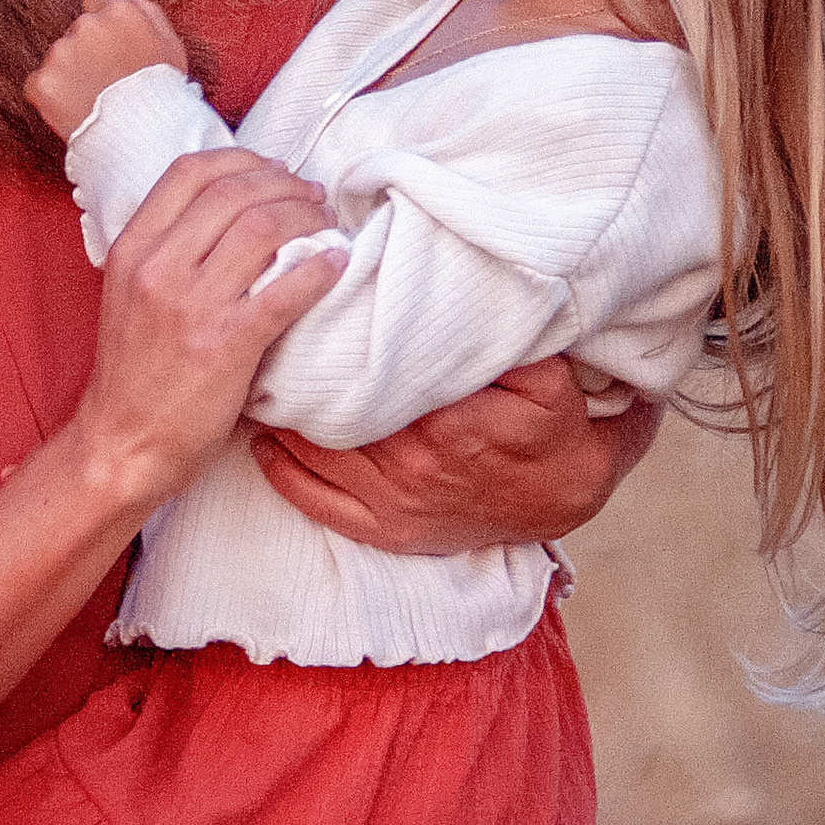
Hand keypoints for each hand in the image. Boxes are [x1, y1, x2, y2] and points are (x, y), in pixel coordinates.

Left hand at [27, 0, 194, 141]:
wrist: (144, 140)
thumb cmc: (163, 94)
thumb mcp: (171, 45)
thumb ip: (147, 11)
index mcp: (120, 11)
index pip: (97, 2)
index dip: (107, 28)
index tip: (113, 49)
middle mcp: (87, 26)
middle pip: (78, 31)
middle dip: (88, 51)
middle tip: (107, 80)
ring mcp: (61, 54)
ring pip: (59, 57)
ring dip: (70, 73)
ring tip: (94, 98)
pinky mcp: (42, 83)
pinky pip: (39, 84)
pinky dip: (52, 96)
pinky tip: (75, 108)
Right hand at [74, 147, 345, 513]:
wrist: (123, 444)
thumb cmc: (136, 373)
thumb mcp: (129, 294)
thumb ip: (166, 250)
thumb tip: (230, 210)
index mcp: (131, 249)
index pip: (189, 171)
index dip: (242, 159)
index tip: (272, 170)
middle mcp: (157, 268)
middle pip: (233, 191)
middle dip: (285, 184)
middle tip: (312, 196)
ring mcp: (191, 306)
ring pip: (262, 228)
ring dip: (306, 217)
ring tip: (325, 225)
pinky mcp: (225, 346)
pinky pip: (285, 290)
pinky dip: (320, 268)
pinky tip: (337, 263)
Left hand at [251, 351, 660, 555]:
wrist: (565, 495)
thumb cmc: (550, 426)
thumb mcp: (546, 374)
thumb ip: (497, 338)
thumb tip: (454, 294)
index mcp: (444, 422)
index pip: (365, 376)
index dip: (327, 344)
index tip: (302, 312)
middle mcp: (409, 464)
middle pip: (330, 413)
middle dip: (298, 377)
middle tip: (268, 339)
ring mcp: (394, 502)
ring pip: (314, 455)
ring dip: (282, 419)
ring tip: (260, 380)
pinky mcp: (388, 530)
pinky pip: (319, 504)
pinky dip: (284, 474)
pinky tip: (265, 444)